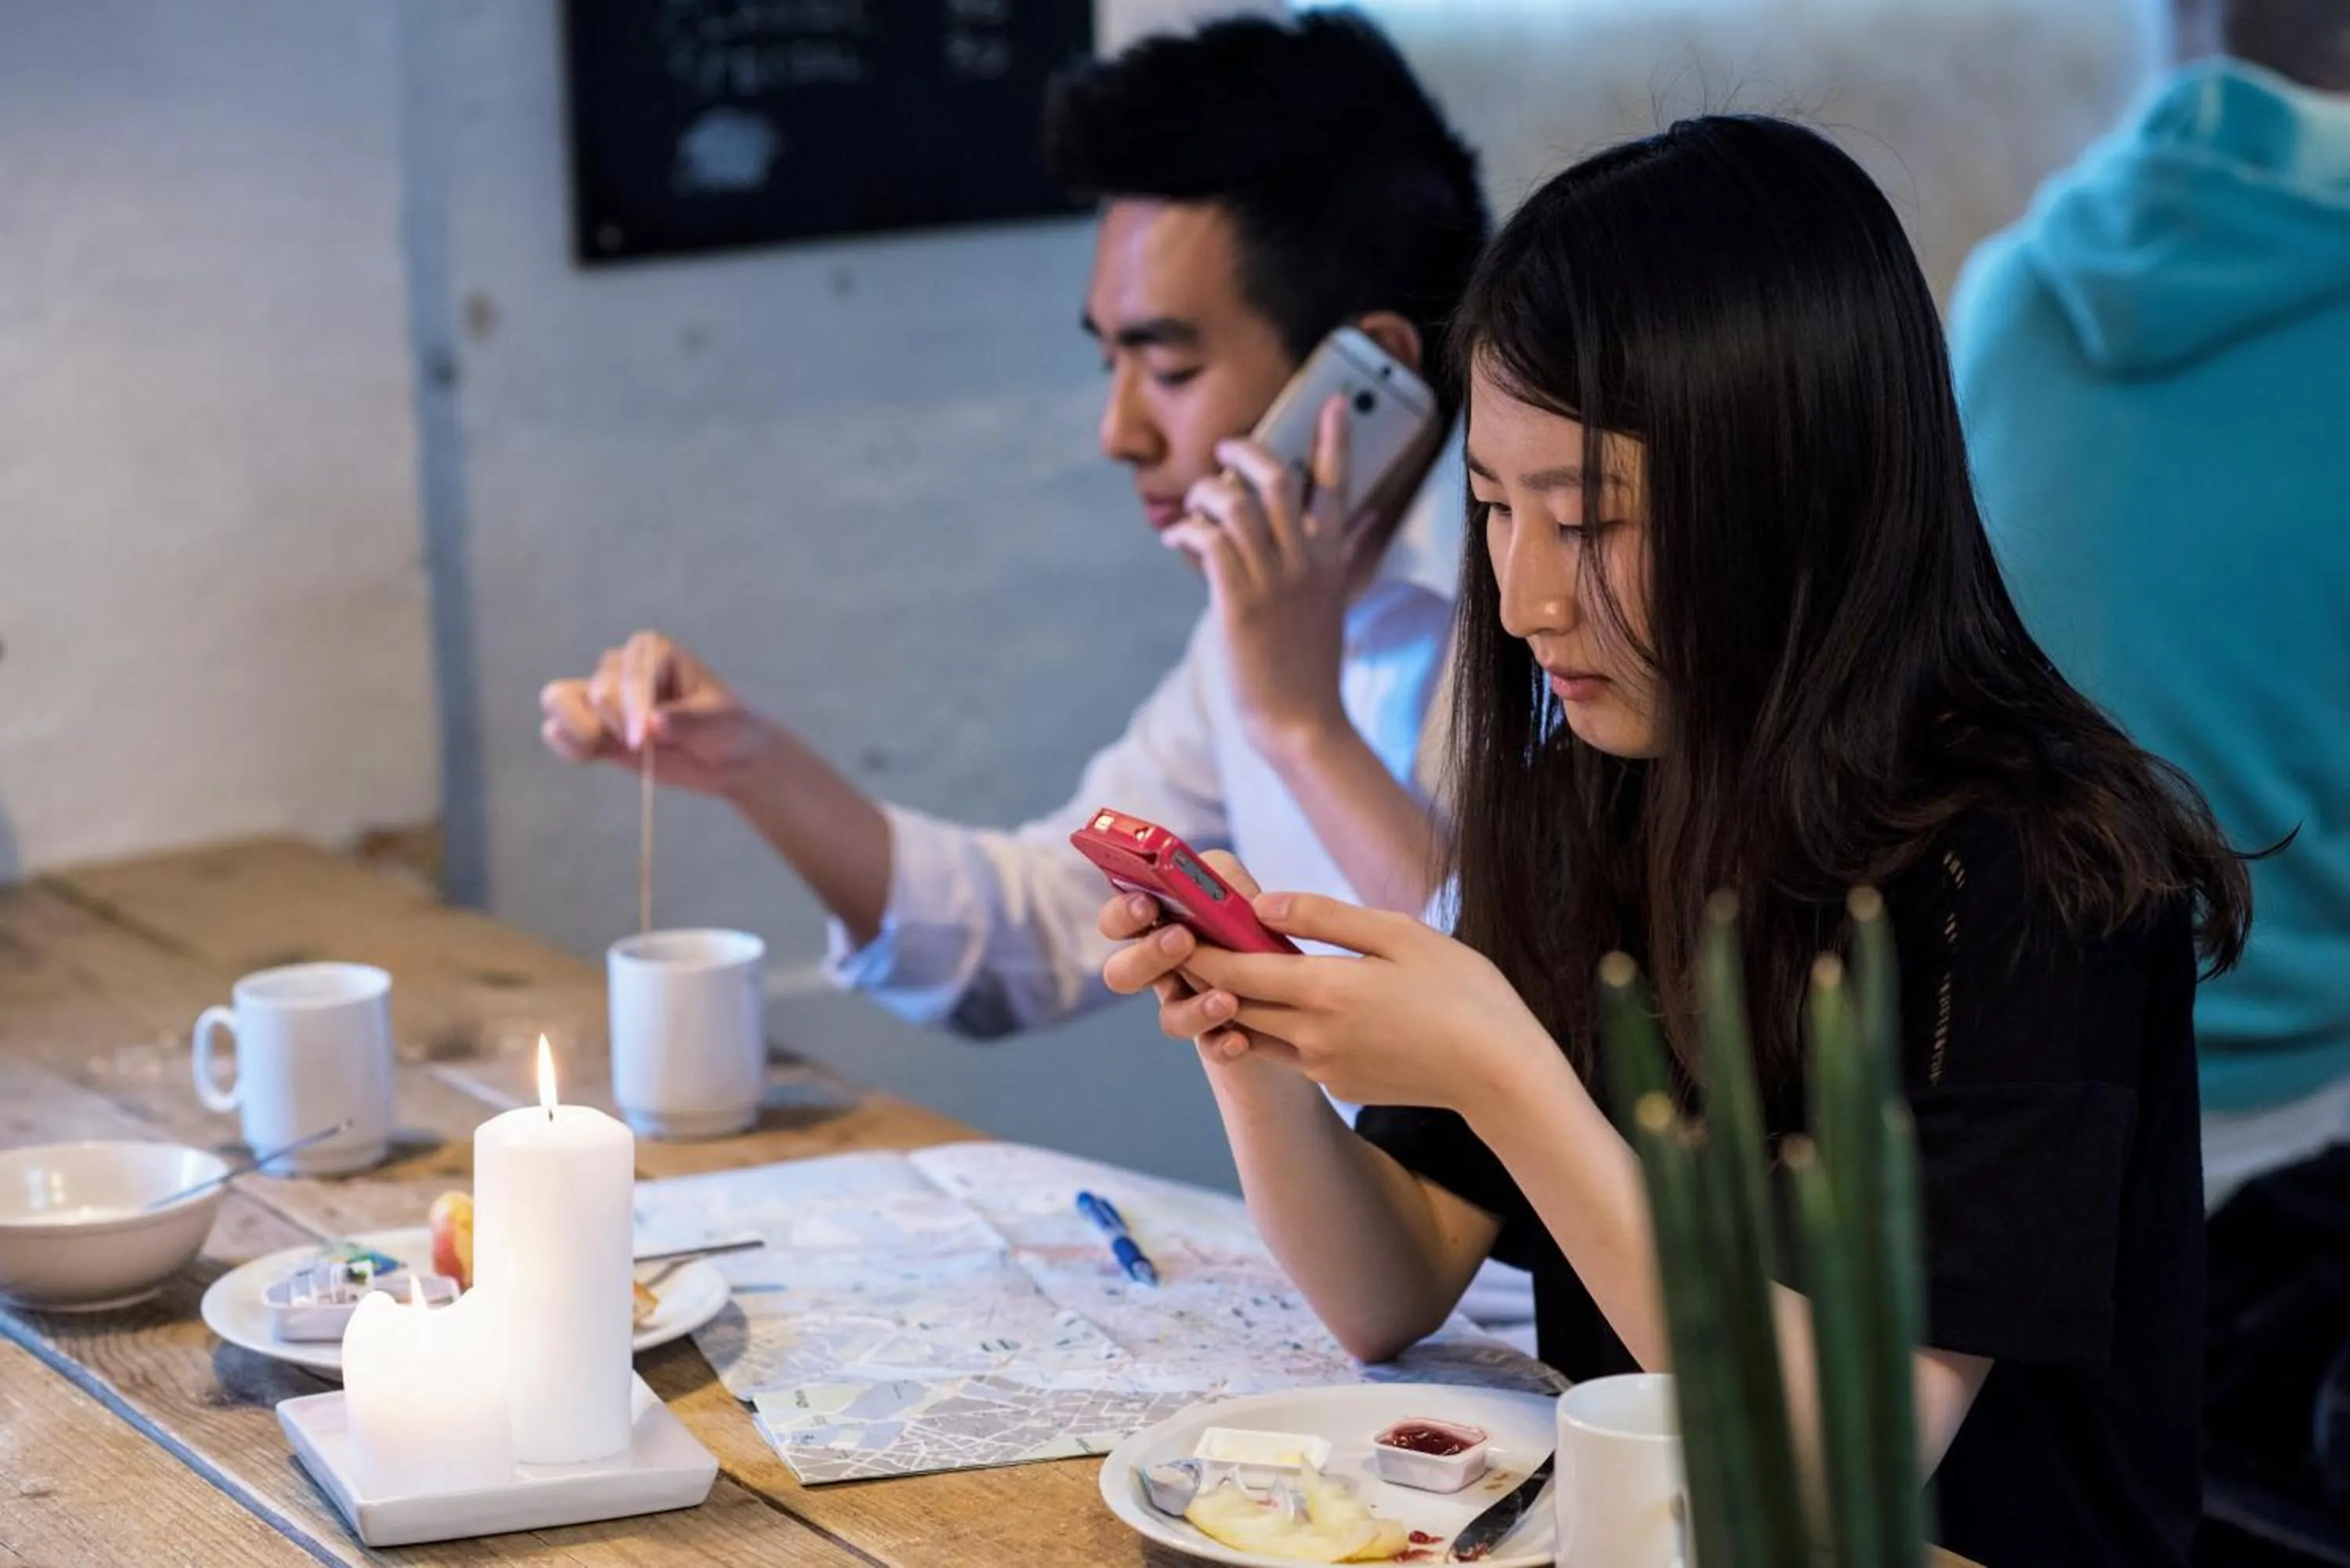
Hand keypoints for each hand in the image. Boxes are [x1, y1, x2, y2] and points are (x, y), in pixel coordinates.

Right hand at [539, 631, 775, 798]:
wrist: (730, 758)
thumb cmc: (729, 729)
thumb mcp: (720, 723)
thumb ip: (687, 722)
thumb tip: (651, 724)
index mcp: (653, 650)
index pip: (628, 676)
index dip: (633, 709)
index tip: (646, 740)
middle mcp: (621, 666)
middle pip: (596, 692)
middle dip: (617, 725)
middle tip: (645, 747)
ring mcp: (603, 696)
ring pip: (558, 700)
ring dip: (578, 730)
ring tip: (603, 749)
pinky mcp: (592, 726)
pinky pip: (556, 730)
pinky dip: (567, 746)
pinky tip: (593, 757)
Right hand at [1100, 852, 1292, 1064]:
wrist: (1294, 980)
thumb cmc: (1252, 917)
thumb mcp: (1237, 888)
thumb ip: (1219, 879)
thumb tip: (1209, 889)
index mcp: (1156, 926)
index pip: (1116, 922)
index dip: (1122, 915)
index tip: (1146, 905)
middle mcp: (1162, 969)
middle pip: (1122, 973)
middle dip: (1147, 957)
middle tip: (1181, 939)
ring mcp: (1187, 1005)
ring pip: (1169, 1018)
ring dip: (1193, 1009)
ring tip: (1226, 1000)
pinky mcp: (1217, 1037)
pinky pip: (1209, 1049)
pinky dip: (1221, 1045)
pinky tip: (1240, 1039)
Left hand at [1162, 397, 1375, 762]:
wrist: (1301, 722)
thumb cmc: (1312, 663)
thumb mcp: (1340, 598)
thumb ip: (1355, 552)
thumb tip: (1371, 517)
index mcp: (1331, 558)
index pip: (1335, 485)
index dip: (1333, 439)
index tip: (1330, 400)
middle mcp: (1305, 561)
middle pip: (1277, 479)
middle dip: (1245, 451)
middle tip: (1225, 450)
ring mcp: (1272, 580)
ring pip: (1235, 504)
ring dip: (1206, 494)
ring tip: (1194, 506)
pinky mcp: (1238, 602)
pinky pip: (1208, 541)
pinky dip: (1186, 531)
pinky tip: (1177, 539)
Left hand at [1166, 891, 1561, 1115]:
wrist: (1501, 1074)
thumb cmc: (1462, 992)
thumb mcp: (1399, 934)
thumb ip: (1326, 918)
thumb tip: (1262, 905)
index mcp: (1324, 992)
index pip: (1233, 970)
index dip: (1194, 947)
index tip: (1169, 921)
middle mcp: (1312, 1037)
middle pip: (1232, 1003)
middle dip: (1202, 973)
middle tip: (1180, 939)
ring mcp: (1323, 1067)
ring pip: (1253, 1032)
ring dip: (1232, 1003)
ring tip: (1220, 967)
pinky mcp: (1338, 1085)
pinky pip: (1288, 1053)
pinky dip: (1271, 1025)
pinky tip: (1281, 1000)